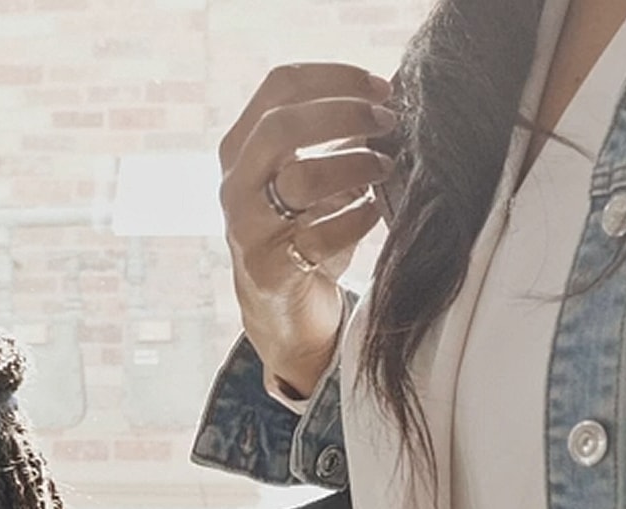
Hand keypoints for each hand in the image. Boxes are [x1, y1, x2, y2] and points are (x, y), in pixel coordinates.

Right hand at [217, 62, 397, 398]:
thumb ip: (337, 137)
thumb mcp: (313, 176)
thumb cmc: (306, 232)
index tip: (382, 88)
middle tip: (388, 121)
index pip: (279, 86)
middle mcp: (235, 185)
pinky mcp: (270, 272)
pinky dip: (357, 219)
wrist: (283, 314)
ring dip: (354, 166)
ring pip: (300, 180)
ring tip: (386, 168)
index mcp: (242, 148)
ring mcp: (247, 229)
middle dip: (344, 115)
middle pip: (280, 126)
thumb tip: (390, 99)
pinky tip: (375, 213)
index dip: (335, 78)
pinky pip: (319, 238)